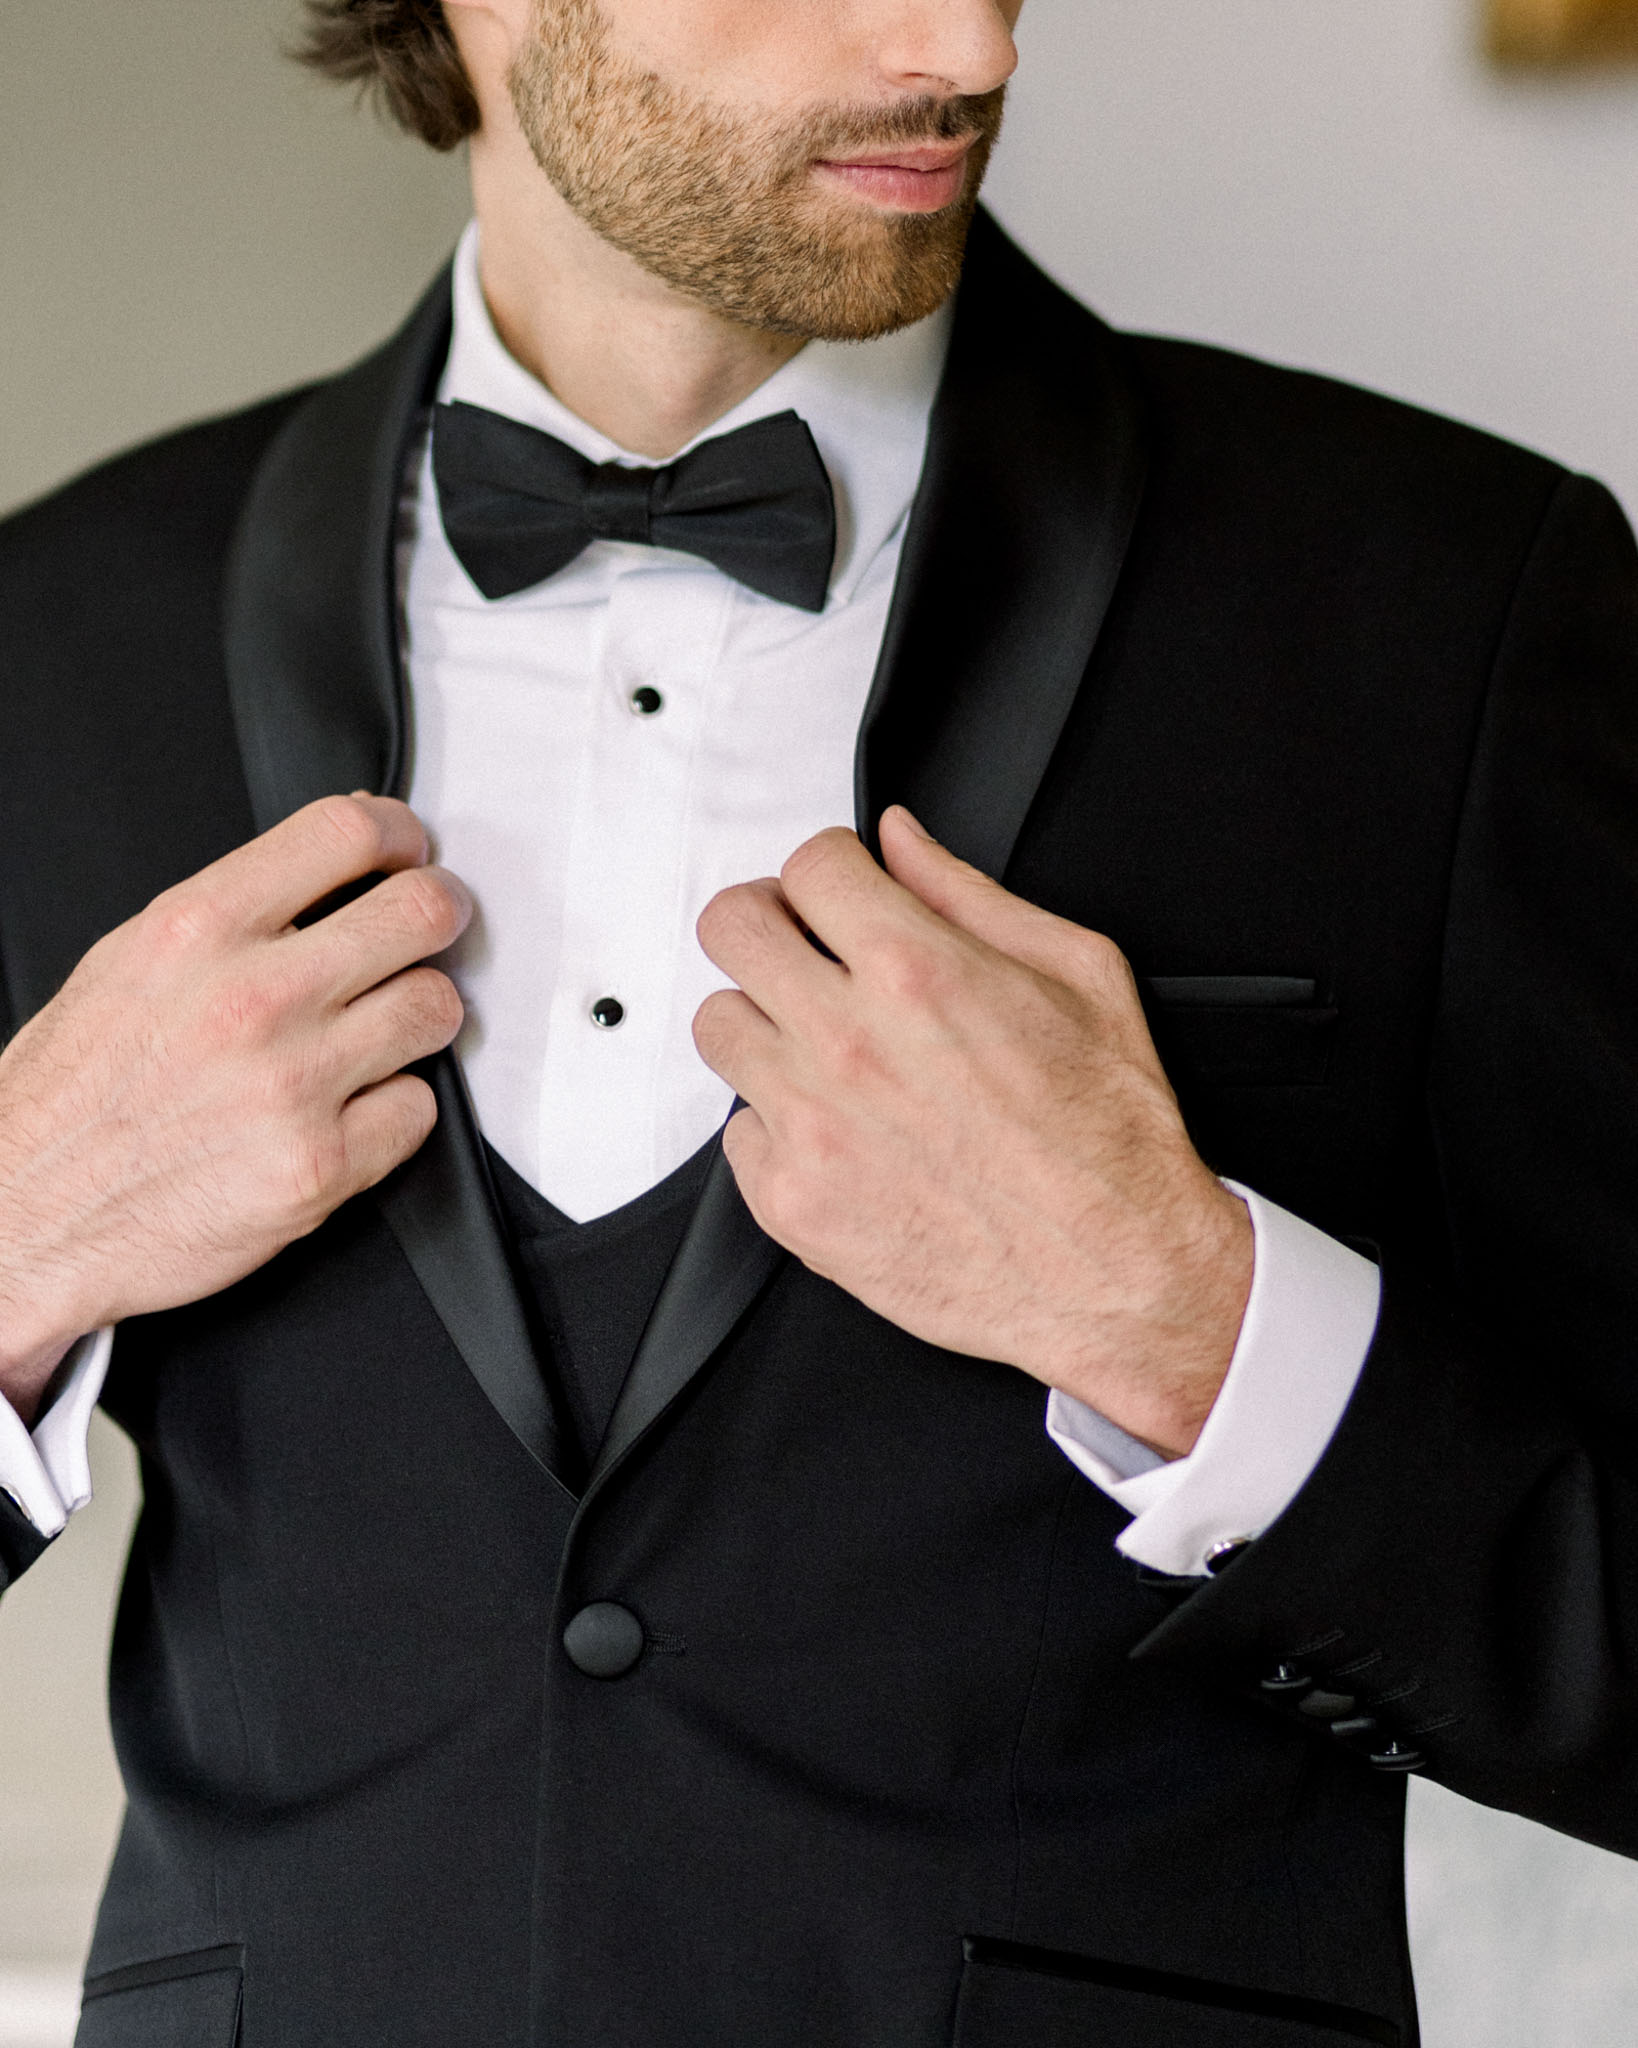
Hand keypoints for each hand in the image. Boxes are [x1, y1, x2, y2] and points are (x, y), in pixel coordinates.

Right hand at [0, 795, 469, 1422]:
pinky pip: (419, 1110)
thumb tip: (329, 868)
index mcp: (197, 930)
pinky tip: (353, 1107)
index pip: (343, 833)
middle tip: (435, 926)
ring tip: (384, 1027)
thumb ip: (232, 912)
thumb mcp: (129, 963)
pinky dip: (396, 1108)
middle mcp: (253, 999)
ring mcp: (294, 1085)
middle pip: (421, 913)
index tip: (411, 851)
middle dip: (441, 914)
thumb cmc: (70, 1097)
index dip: (399, 834)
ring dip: (422, 1015)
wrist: (27, 1216)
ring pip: (436, 1009)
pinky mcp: (320, 1166)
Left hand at [693, 808, 1252, 1457]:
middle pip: (731, 928)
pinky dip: (778, 1124)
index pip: (807, 865)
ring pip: (718, 1025)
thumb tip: (901, 841)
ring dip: (765, 1022)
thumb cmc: (1111, 1137)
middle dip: (770, 921)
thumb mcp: (1079, 976)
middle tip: (806, 947)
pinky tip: (839, 1129)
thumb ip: (969, 895)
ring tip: (823, 1046)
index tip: (842, 893)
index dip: (829, 870)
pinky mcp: (793, 1202)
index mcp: (919, 973)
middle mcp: (850, 1043)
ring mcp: (812, 1126)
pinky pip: (736, 1131)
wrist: (1117, 1275)